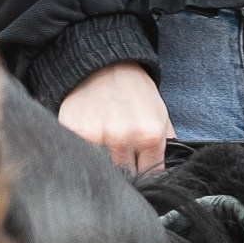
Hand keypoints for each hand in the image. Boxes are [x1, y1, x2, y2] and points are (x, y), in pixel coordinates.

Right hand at [56, 62, 173, 175]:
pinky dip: (84, 155)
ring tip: (106, 150)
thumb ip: (166, 146)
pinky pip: (81, 157)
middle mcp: (123, 138)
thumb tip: (169, 174)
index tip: (139, 171)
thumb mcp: (161, 115)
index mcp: (149, 135)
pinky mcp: (74, 132)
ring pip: (103, 171)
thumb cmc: (135, 91)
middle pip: (125, 177)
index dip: (145, 176)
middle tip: (122, 159)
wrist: (105, 65)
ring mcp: (96, 136)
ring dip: (104, 166)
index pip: (149, 176)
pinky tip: (90, 143)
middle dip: (126, 172)